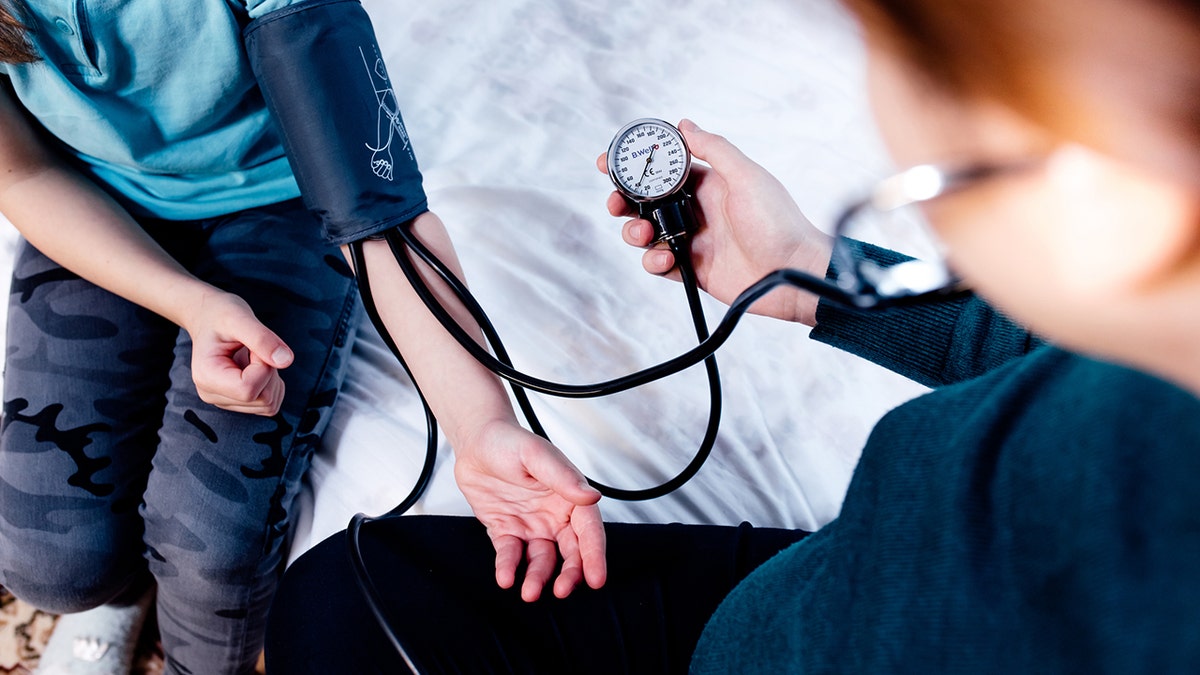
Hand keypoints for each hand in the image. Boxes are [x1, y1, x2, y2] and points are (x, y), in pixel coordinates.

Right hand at [184, 290, 293, 415]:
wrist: (208, 316)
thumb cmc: (220, 314)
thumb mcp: (240, 318)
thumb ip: (262, 339)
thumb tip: (286, 361)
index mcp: (206, 377)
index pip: (249, 390)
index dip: (263, 367)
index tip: (254, 347)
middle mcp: (212, 394)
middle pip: (263, 399)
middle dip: (269, 371)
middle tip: (254, 349)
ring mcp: (224, 400)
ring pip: (269, 404)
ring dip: (271, 378)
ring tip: (252, 356)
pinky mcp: (236, 401)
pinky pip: (269, 404)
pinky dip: (271, 384)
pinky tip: (255, 365)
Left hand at [453, 419, 605, 601]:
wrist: (475, 440)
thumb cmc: (509, 441)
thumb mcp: (536, 455)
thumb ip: (562, 477)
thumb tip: (591, 496)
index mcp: (570, 496)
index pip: (589, 530)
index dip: (595, 556)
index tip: (597, 579)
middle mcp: (554, 515)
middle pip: (570, 552)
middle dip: (569, 574)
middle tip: (562, 590)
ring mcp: (531, 525)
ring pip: (541, 560)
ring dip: (538, 577)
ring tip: (529, 591)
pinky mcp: (506, 531)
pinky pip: (510, 555)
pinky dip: (509, 568)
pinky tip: (506, 577)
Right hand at [598, 119, 832, 325]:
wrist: (793, 273)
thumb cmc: (779, 222)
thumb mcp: (747, 176)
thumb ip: (715, 149)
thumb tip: (684, 124)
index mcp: (708, 183)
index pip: (663, 169)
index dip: (635, 165)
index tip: (609, 162)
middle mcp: (697, 210)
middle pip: (645, 202)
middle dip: (624, 201)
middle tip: (615, 203)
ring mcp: (693, 240)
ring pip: (646, 233)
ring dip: (634, 232)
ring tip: (643, 234)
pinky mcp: (692, 270)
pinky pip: (659, 264)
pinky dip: (653, 262)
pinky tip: (665, 259)